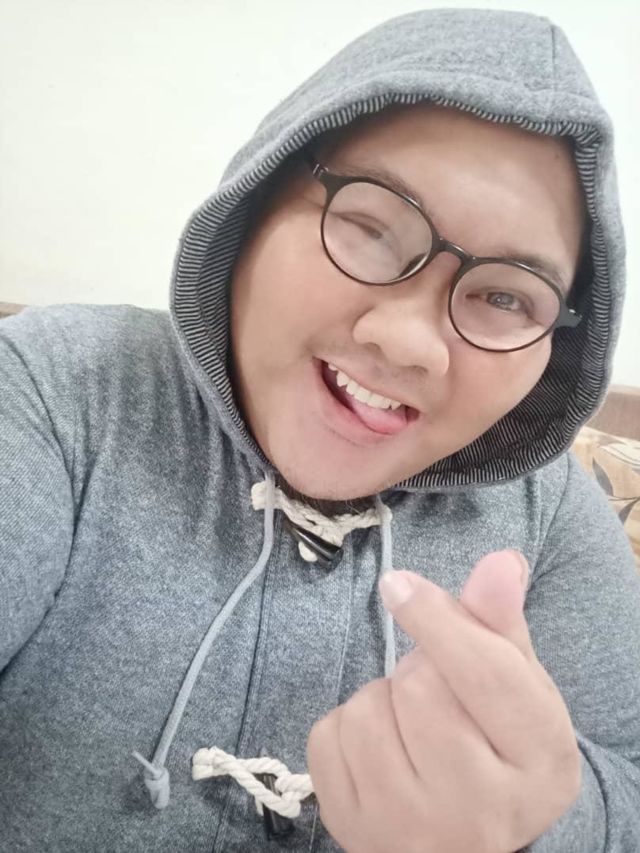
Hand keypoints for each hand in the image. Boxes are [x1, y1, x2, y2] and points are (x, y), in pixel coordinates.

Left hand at [306, 550, 581, 852]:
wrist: (469, 837)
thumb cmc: (499, 746)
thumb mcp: (519, 686)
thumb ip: (501, 624)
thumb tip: (498, 562)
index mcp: (537, 764)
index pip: (483, 674)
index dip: (437, 618)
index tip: (399, 582)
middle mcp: (477, 810)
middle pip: (418, 686)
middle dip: (419, 668)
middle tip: (438, 692)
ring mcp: (409, 829)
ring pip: (366, 712)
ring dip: (381, 699)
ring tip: (409, 724)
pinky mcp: (354, 829)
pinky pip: (326, 740)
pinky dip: (345, 728)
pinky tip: (380, 748)